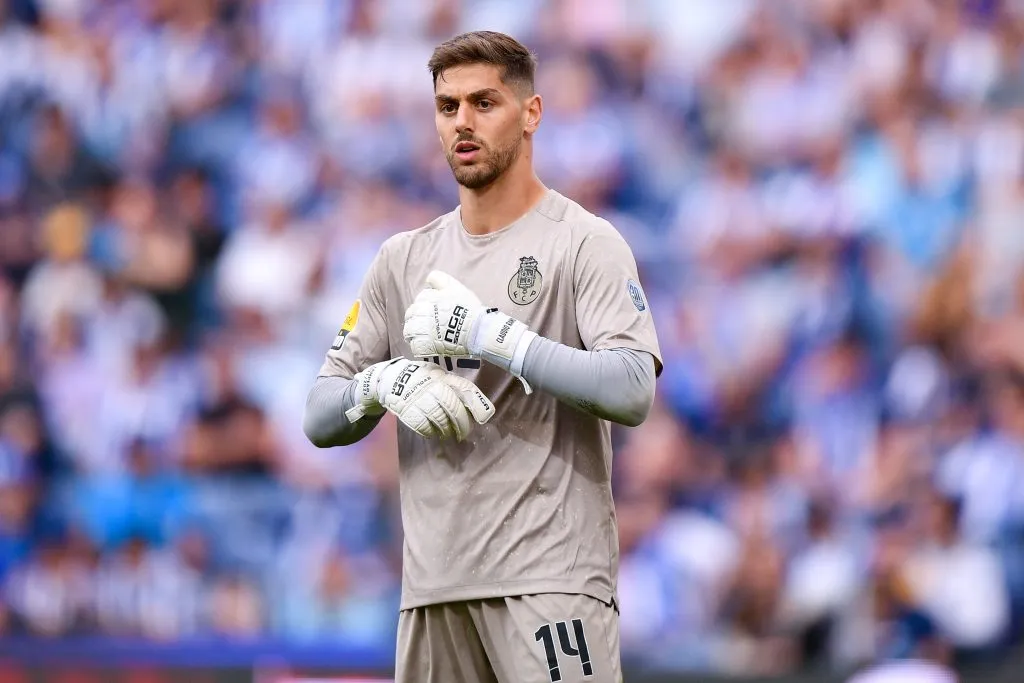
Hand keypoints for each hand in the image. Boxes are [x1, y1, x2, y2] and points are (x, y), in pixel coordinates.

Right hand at [345, 358, 494, 440]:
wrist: (387, 379)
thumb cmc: (419, 379)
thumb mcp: (437, 375)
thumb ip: (453, 387)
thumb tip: (474, 405)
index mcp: (443, 377)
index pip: (465, 389)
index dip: (477, 404)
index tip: (485, 417)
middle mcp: (433, 386)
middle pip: (453, 408)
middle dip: (462, 424)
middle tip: (464, 433)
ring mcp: (419, 398)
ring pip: (439, 418)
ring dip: (447, 430)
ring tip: (449, 435)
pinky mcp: (407, 409)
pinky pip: (422, 425)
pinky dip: (430, 432)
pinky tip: (433, 434)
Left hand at [403, 271, 536, 384]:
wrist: (477, 330)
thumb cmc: (468, 308)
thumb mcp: (455, 287)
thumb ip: (439, 279)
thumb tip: (428, 279)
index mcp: (426, 299)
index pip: (419, 299)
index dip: (426, 303)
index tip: (435, 308)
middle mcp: (421, 314)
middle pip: (411, 314)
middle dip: (417, 317)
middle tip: (429, 322)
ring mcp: (422, 331)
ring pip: (410, 330)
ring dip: (415, 331)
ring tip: (425, 334)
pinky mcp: (425, 346)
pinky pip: (415, 345)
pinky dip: (418, 345)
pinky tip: (426, 344)